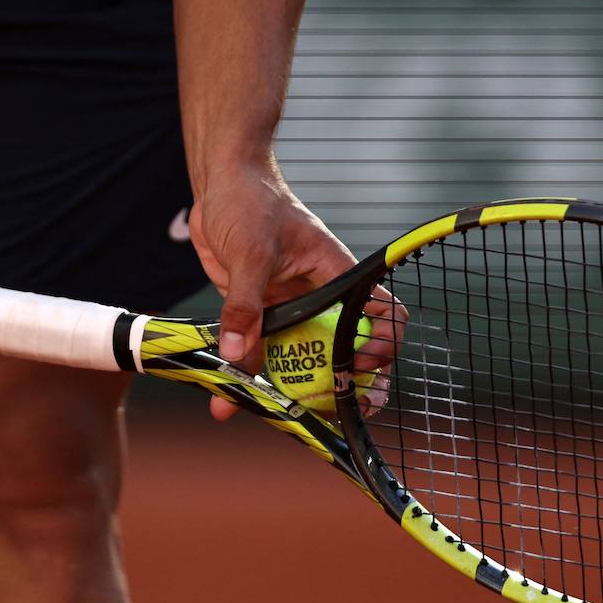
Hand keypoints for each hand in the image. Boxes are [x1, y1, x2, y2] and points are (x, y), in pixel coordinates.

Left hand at [189, 156, 402, 420]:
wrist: (219, 184)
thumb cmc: (251, 201)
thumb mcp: (251, 251)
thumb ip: (245, 303)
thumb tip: (236, 353)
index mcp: (339, 277)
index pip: (383, 316)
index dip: (382, 346)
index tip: (358, 365)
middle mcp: (321, 299)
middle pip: (345, 353)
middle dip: (343, 386)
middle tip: (329, 410)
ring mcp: (291, 310)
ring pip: (300, 362)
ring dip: (290, 392)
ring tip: (277, 418)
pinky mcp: (260, 316)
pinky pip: (258, 355)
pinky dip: (244, 379)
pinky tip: (225, 404)